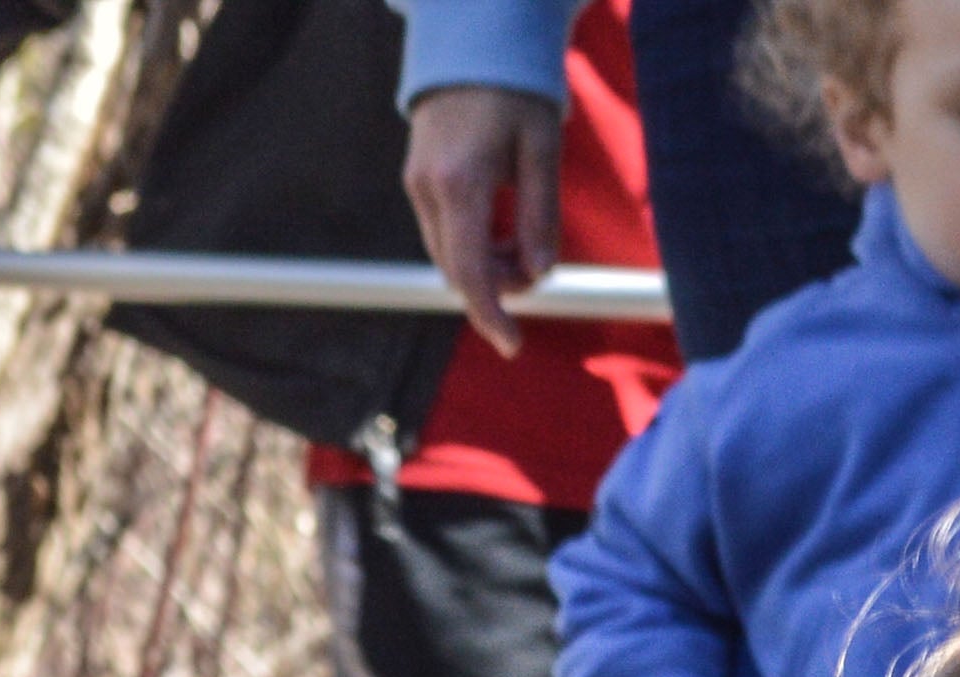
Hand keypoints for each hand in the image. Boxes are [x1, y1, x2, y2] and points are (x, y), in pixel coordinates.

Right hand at [403, 81, 561, 354]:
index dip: (492, 314)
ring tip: (522, 241)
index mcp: (460, 184)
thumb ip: (541, 214)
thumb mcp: (543, 151)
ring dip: (486, 267)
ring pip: (448, 256)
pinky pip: (443, 234)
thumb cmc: (516, 94)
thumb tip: (540, 273)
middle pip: (458, 271)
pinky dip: (473, 246)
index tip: (514, 346)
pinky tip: (500, 229)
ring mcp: (416, 185)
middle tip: (536, 265)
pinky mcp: (417, 181)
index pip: (470, 272)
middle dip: (498, 286)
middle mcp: (427, 189)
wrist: (471, 48)